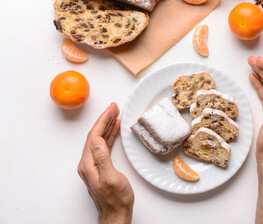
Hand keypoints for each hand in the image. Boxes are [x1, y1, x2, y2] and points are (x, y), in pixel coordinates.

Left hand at [77, 103, 133, 223]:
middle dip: (105, 119)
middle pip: (95, 135)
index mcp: (88, 164)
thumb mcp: (110, 178)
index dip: (103, 120)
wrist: (116, 214)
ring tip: (116, 114)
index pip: (94, 136)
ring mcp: (93, 164)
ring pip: (99, 139)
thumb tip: (96, 139)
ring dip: (107, 126)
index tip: (111, 109)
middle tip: (114, 107)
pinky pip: (103, 146)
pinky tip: (115, 130)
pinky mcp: (100, 166)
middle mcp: (88, 162)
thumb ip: (102, 158)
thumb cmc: (116, 199)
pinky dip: (109, 135)